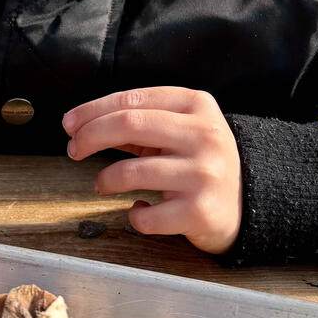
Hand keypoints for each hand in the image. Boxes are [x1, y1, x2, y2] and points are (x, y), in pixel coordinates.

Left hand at [62, 87, 242, 253]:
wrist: (248, 204)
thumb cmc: (198, 161)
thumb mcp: (180, 129)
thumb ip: (140, 122)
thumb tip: (80, 126)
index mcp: (197, 105)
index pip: (133, 100)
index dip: (92, 111)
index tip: (69, 124)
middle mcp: (204, 136)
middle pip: (129, 124)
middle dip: (90, 136)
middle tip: (74, 150)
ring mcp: (204, 174)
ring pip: (131, 172)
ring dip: (105, 180)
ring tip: (102, 184)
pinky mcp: (200, 212)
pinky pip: (146, 217)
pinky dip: (133, 215)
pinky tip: (138, 211)